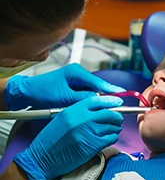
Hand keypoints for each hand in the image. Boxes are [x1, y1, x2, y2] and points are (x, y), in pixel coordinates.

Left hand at [5, 63, 124, 109]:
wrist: (28, 92)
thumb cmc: (42, 92)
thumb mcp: (65, 98)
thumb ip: (83, 98)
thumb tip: (99, 100)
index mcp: (76, 72)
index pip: (98, 82)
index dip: (111, 90)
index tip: (122, 95)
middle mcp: (78, 73)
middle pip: (97, 86)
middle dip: (104, 96)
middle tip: (114, 105)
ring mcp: (76, 79)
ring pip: (92, 90)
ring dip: (95, 99)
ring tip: (101, 107)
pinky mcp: (74, 85)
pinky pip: (86, 93)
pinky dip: (88, 99)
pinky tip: (90, 105)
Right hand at [13, 96, 123, 179]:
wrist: (42, 158)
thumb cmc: (51, 140)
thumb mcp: (62, 118)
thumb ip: (79, 113)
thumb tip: (98, 111)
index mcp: (73, 110)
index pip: (97, 100)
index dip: (110, 101)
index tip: (118, 102)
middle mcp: (82, 119)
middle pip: (108, 114)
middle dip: (117, 116)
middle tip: (118, 119)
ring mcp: (88, 132)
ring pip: (111, 126)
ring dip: (116, 128)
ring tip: (114, 129)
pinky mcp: (92, 145)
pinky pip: (110, 138)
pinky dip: (113, 137)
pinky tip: (110, 138)